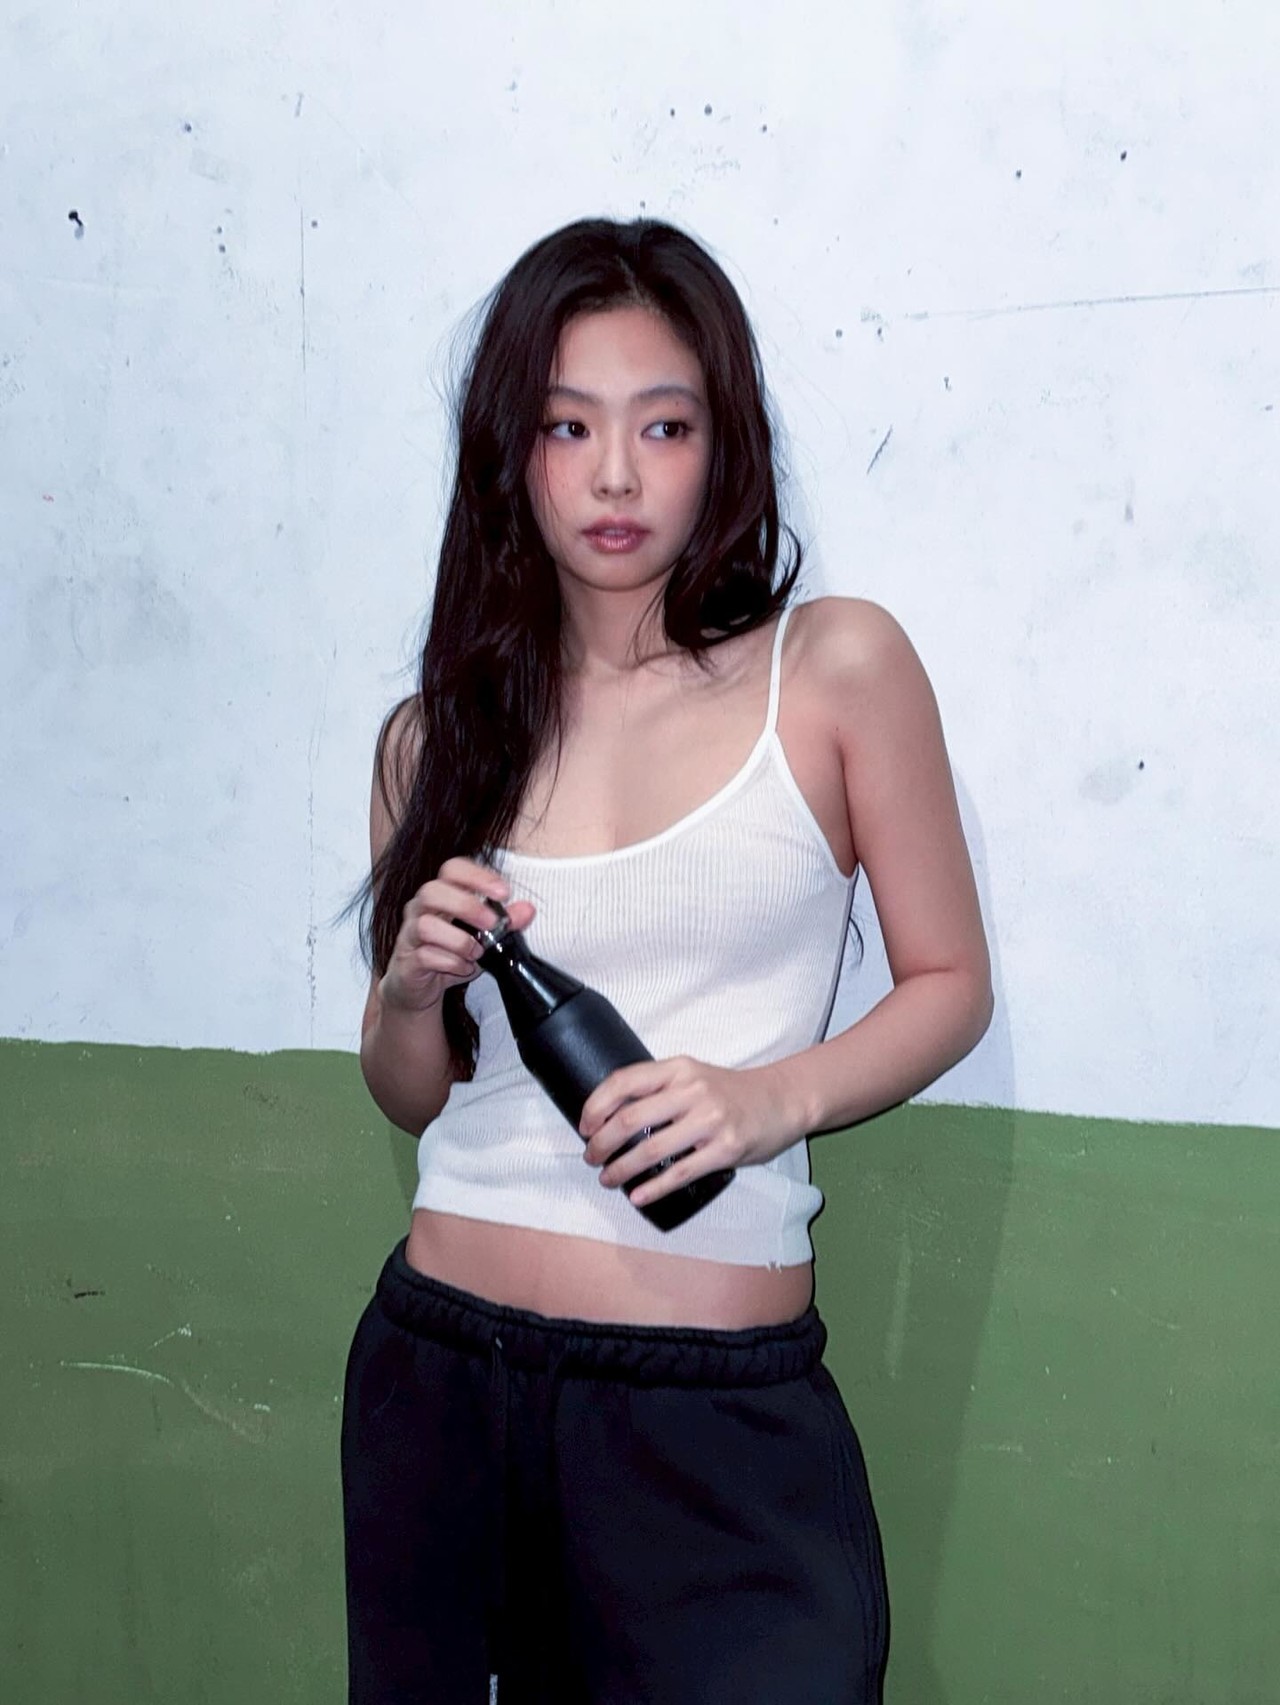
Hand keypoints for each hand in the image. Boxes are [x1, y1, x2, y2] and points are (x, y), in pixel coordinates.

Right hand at [379, 858, 535, 1014]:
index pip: (452, 869)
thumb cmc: (451, 955)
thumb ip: (506, 922)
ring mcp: (409, 934)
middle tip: (492, 923)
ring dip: (459, 940)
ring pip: (425, 925)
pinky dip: (450, 962)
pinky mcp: (407, 960)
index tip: (503, 893)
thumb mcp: (485, 938)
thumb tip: (528, 909)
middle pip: (433, 891)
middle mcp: (420, 909)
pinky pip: (425, 955)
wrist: (420, 989)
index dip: (477, 876)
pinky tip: (464, 967)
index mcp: (440, 894)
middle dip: (467, 906)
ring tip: (478, 952)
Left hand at [579, 1057, 805, 1207]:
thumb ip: (660, 1089)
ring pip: (650, 1150)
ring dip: (621, 1169)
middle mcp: (692, 1090)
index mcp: (678, 1068)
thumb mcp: (693, 1075)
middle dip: (601, 1143)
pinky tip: (637, 1195)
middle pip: (630, 1119)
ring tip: (608, 1178)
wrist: (781, 1100)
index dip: (596, 1105)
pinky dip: (653, 1188)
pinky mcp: (725, 1149)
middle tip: (591, 1158)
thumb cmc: (730, 1092)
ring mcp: (710, 1120)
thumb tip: (613, 1116)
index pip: (623, 1081)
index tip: (584, 1126)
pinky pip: (680, 1172)